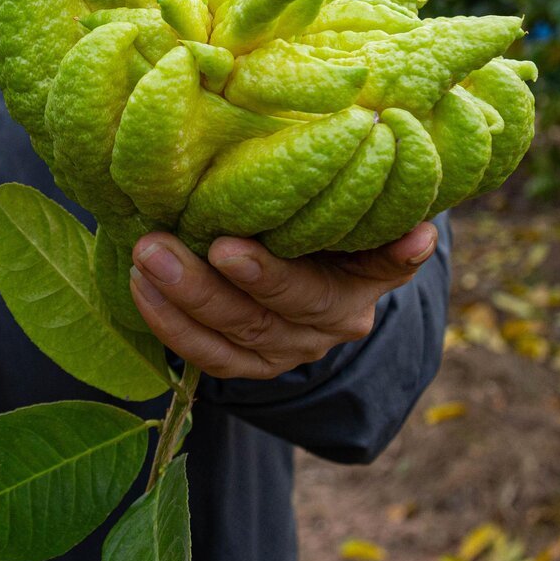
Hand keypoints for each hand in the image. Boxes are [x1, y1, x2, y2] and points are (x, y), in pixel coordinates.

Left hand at [127, 221, 438, 379]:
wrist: (326, 255)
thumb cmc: (336, 203)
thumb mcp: (359, 196)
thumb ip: (375, 198)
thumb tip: (420, 229)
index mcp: (367, 278)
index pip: (346, 276)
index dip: (287, 271)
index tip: (240, 247)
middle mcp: (334, 320)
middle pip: (275, 310)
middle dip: (214, 281)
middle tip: (160, 244)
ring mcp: (292, 348)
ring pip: (237, 337)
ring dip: (182, 300)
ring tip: (142, 257)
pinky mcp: (254, 364)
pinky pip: (210, 358)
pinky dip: (171, 326)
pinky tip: (139, 288)